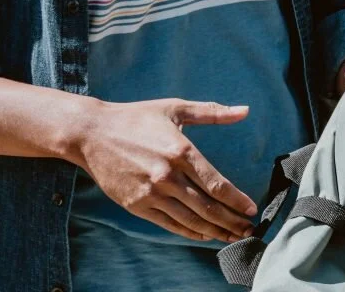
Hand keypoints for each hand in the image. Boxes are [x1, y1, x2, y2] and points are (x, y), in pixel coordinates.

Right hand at [76, 97, 258, 242]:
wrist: (93, 133)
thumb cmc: (135, 118)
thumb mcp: (174, 108)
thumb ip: (211, 112)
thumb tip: (244, 110)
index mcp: (180, 150)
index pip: (217, 184)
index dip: (237, 201)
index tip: (251, 209)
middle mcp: (168, 175)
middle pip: (208, 207)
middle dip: (232, 222)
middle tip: (249, 231)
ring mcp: (152, 193)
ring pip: (191, 220)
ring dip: (215, 232)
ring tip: (232, 237)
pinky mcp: (138, 205)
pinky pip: (170, 224)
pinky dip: (190, 233)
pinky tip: (203, 234)